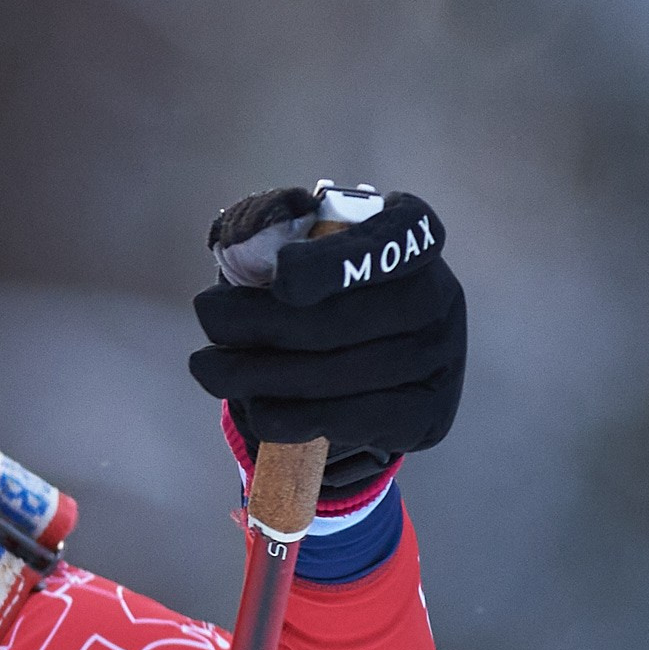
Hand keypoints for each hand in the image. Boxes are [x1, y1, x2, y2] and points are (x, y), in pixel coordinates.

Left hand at [187, 187, 465, 496]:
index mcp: (410, 234)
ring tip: (207, 368)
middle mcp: (438, 294)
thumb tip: (241, 241)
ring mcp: (441, 358)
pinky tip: (256, 410)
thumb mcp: (282, 245)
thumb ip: (261, 229)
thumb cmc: (307, 287)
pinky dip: (295, 418)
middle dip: (259, 322)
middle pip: (344, 318)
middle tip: (207, 320)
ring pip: (341, 374)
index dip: (338, 261)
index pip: (397, 238)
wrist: (347, 363)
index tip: (281, 274)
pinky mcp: (429, 413)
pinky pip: (354, 420)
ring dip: (260, 376)